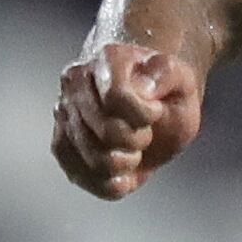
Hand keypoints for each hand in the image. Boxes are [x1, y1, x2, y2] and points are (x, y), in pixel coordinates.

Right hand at [51, 36, 203, 199]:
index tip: (155, 111)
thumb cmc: (163, 92)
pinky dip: (112, 182)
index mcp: (107, 59)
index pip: (117, 98)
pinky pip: (85, 179)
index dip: (145, 115)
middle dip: (138, 139)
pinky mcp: (61, 146)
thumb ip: (166, 74)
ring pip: (96, 160)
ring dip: (126, 162)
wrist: (146, 101)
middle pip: (108, 133)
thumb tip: (142, 89)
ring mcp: (63, 115)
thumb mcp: (180, 78)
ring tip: (131, 147)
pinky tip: (123, 169)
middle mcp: (76, 82)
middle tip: (144, 130)